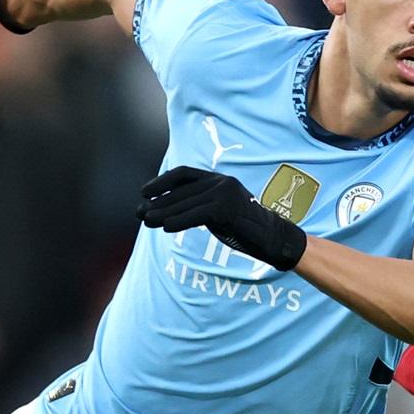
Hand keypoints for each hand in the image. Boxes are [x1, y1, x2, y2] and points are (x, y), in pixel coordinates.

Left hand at [138, 166, 308, 270]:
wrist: (273, 239)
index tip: (144, 193)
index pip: (184, 174)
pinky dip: (179, 221)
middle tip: (139, 213)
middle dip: (157, 203)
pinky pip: (196, 215)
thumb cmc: (246, 229)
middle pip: (181, 191)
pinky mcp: (227, 209)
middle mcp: (221, 182)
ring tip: (146, 221)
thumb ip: (199, 205)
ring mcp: (225, 194)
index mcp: (219, 179)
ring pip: (186, 203)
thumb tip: (165, 212)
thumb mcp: (220, 211)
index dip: (162, 182)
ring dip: (162, 213)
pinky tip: (166, 228)